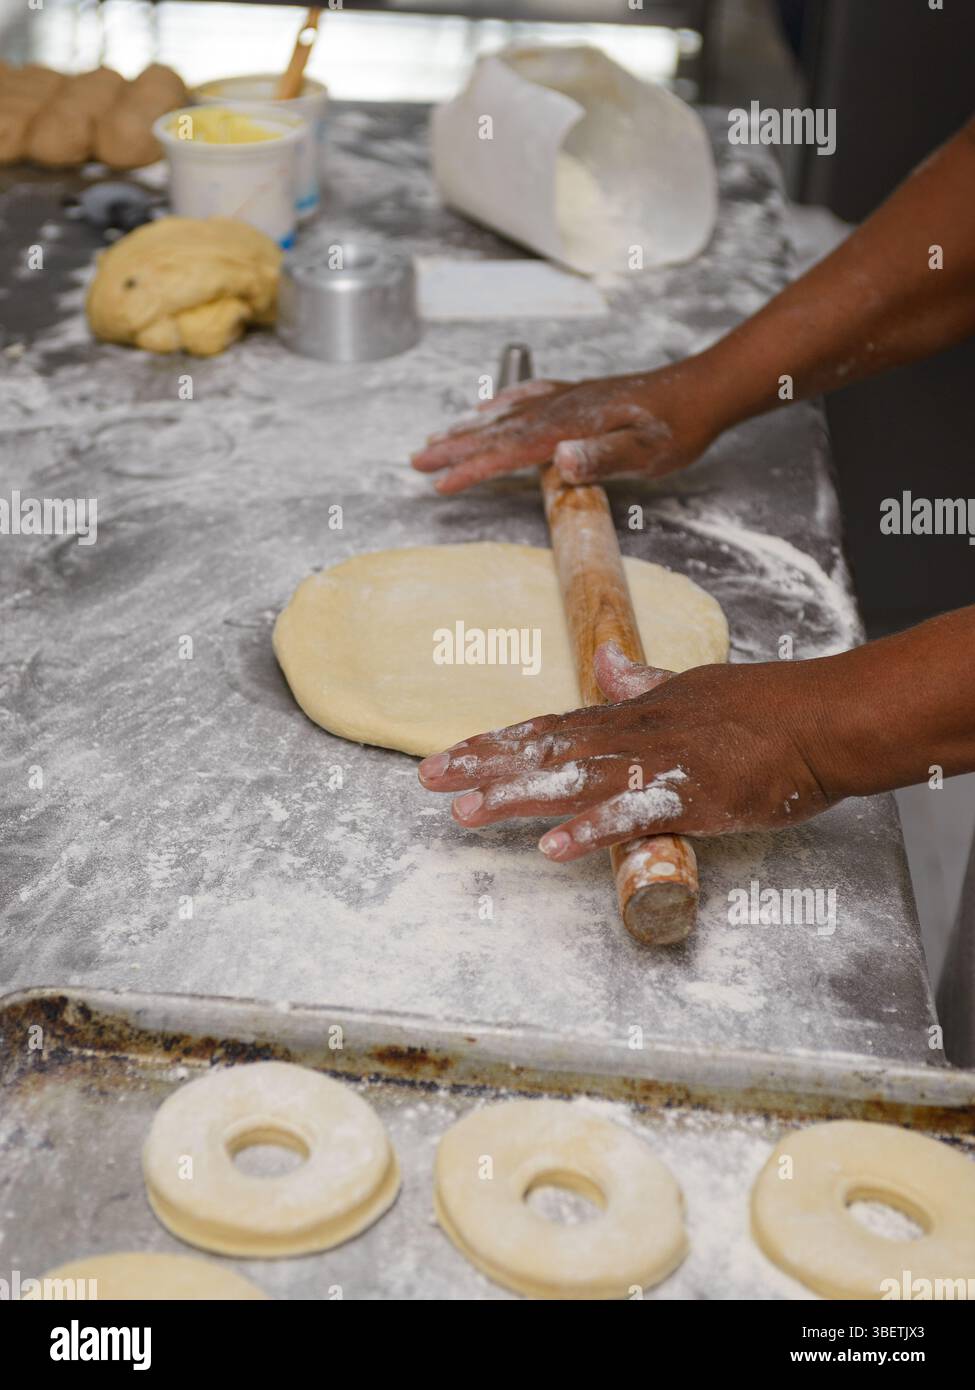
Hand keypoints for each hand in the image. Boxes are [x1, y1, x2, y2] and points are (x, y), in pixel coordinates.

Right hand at [410, 357, 721, 493]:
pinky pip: (526, 398)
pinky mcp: (578, 396)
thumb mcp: (646, 451)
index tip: (440, 483)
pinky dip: (501, 405)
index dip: (472, 468)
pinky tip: (489, 407)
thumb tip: (558, 458)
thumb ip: (603, 456)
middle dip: (454, 447)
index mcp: (569, 425)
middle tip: (415, 459)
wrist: (702, 391)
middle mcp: (560, 408)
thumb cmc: (677, 427)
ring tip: (436, 437)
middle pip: (496, 430)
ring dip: (469, 428)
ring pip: (506, 414)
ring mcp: (567, 399)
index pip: (509, 451)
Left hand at [417, 644, 833, 859]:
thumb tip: (606, 664)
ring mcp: (658, 764)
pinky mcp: (691, 795)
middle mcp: (632, 733)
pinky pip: (632, 815)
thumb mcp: (694, 687)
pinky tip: (553, 848)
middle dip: (483, 765)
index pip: (547, 725)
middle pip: (544, 748)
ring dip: (517, 794)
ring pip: (573, 778)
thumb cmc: (765, 707)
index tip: (447, 756)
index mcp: (631, 713)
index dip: (495, 742)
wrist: (821, 719)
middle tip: (425, 780)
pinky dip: (591, 829)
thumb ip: (645, 682)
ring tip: (464, 813)